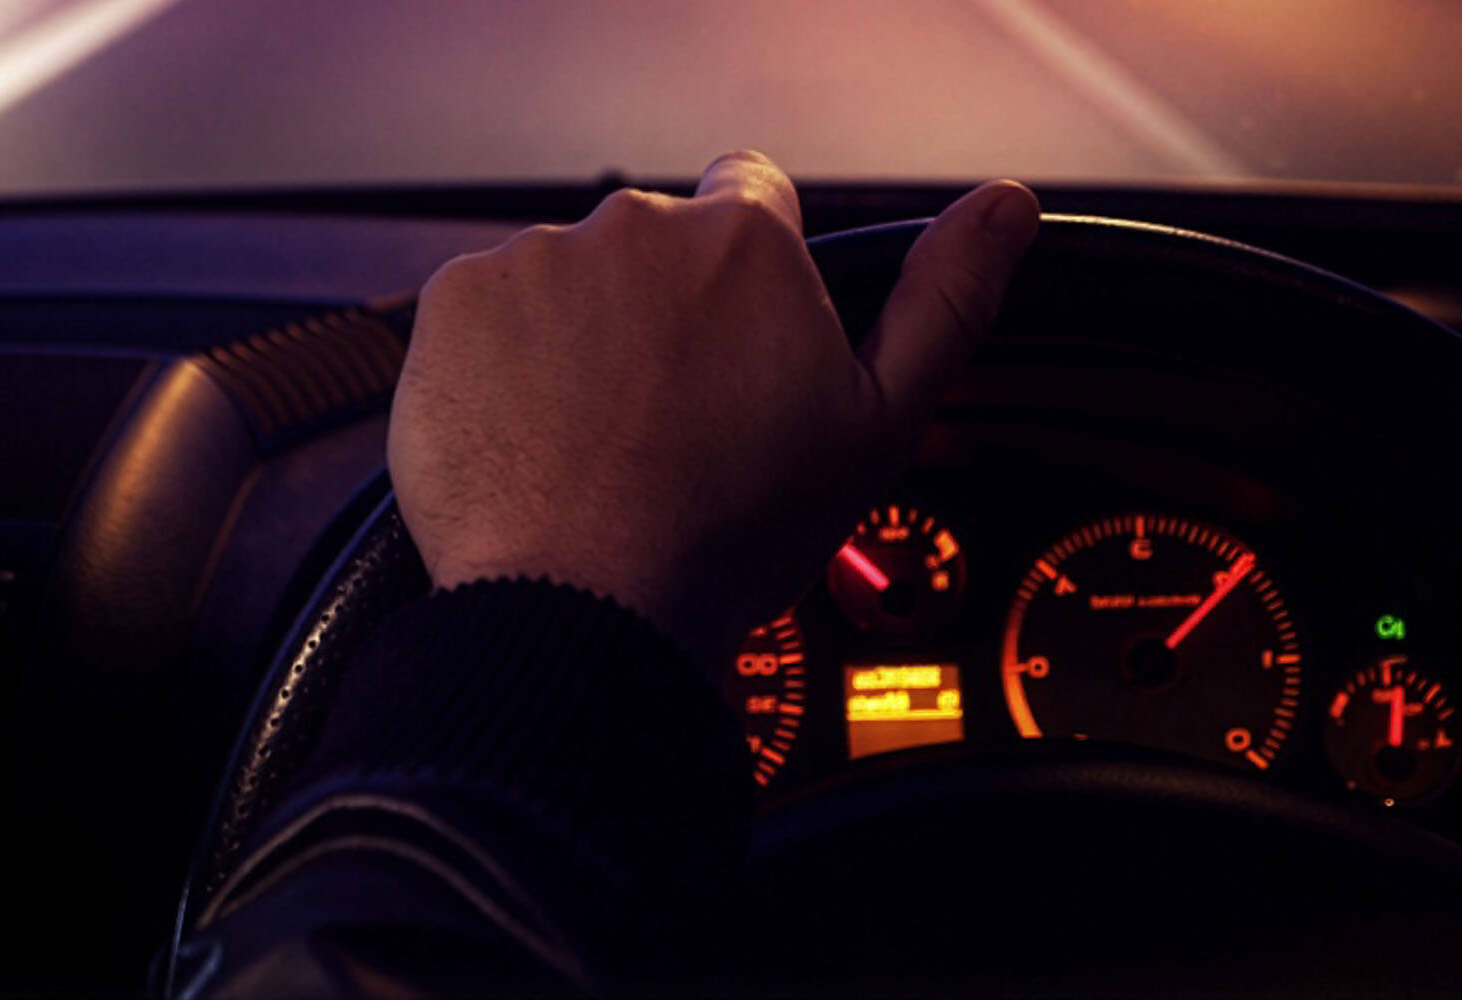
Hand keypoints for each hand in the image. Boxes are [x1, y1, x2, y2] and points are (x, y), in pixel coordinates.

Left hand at [389, 151, 1040, 662]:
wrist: (589, 610)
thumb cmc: (733, 531)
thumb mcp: (879, 421)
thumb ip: (946, 298)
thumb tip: (1007, 209)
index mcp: (745, 242)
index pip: (754, 195)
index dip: (755, 274)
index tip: (744, 344)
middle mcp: (636, 230)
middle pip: (658, 246)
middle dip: (668, 310)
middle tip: (680, 417)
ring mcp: (535, 263)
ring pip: (572, 283)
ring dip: (586, 338)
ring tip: (606, 442)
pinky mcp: (454, 308)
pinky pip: (488, 316)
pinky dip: (507, 365)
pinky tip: (542, 440)